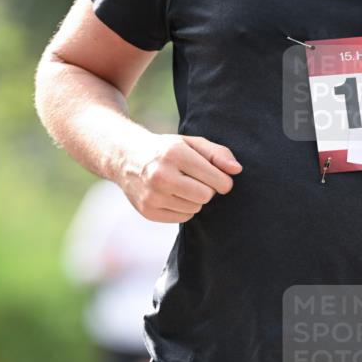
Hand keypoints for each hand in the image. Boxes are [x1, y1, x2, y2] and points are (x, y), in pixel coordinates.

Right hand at [118, 133, 241, 222]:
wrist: (125, 157)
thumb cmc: (165, 149)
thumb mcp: (190, 143)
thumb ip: (217, 153)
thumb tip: (237, 170)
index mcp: (175, 154)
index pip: (217, 181)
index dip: (223, 181)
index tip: (218, 177)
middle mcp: (161, 175)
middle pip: (206, 197)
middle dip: (207, 189)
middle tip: (195, 180)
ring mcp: (152, 196)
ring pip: (195, 209)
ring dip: (194, 200)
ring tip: (181, 186)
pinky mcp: (148, 211)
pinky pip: (182, 218)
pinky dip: (182, 209)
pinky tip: (171, 195)